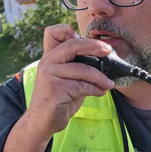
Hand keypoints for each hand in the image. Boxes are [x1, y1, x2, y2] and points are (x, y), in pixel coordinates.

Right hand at [0, 24, 113, 151]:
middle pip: (72, 45)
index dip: (68, 30)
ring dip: (100, 77)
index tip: (87, 38)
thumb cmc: (58, 98)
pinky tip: (100, 92)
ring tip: (108, 84)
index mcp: (50, 56)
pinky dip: (95, 89)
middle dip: (94, 46)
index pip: (53, 32)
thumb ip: (78, 65)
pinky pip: (82, 85)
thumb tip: (103, 58)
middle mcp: (47, 62)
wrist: (42, 121)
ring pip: (82, 69)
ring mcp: (49, 75)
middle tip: (108, 51)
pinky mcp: (55, 89)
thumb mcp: (67, 78)